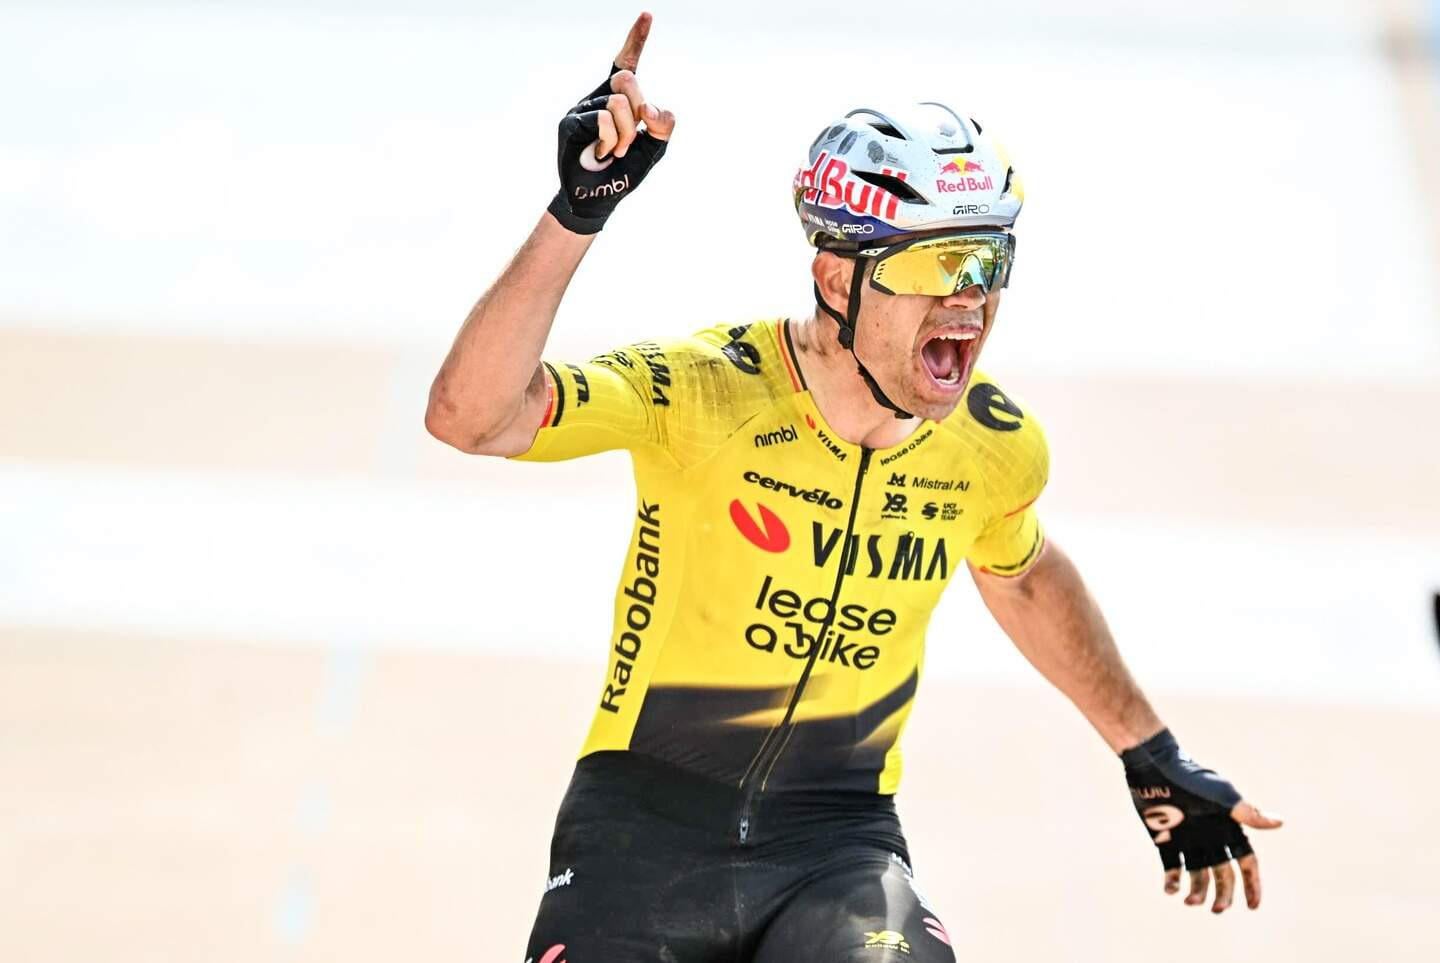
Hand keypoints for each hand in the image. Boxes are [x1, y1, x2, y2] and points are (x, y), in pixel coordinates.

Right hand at [546, 12, 676, 234]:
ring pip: (618, 104)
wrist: (597, 198)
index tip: (647, 15)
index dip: (636, 39)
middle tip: (633, 136)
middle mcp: (600, 96)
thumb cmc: (626, 171)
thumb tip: (650, 110)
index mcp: (621, 98)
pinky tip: (601, 154)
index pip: (627, 62)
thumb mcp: (655, 148)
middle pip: (627, 79)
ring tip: (615, 151)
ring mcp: (583, 107)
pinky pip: (602, 120)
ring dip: (625, 135)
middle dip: (639, 109)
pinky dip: (610, 141)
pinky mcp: (570, 122)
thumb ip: (664, 125)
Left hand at [1121, 729, 1283, 913]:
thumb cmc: (1191, 778)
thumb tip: (1280, 822)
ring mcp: (1188, 840)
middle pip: (1223, 874)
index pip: (1247, 862)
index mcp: (1228, 828)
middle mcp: (1210, 837)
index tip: (1252, 906)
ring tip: (1190, 902)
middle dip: (1224, 894)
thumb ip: (1247, 812)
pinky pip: (1171, 866)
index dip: (1252, 884)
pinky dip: (1172, 880)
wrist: (1154, 766)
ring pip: (1198, 874)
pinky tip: (1170, 890)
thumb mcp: (1221, 796)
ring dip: (1197, 891)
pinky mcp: (1165, 840)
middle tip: (1217, 909)